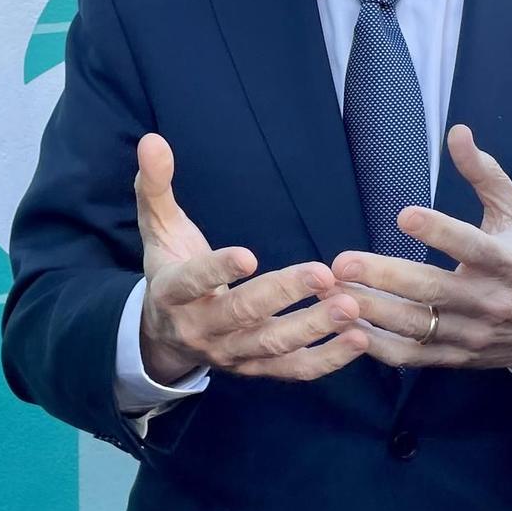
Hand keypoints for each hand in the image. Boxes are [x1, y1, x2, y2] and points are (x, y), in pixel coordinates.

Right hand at [135, 133, 367, 384]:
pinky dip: (327, 360)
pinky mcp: (255, 369)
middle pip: (242, 314)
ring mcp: (229, 353)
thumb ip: (155, 185)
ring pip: (272, 345)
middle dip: (283, 295)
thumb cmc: (169, 268)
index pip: (192, 281)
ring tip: (350, 306)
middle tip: (323, 274)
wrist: (163, 336)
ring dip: (313, 327)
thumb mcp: (157, 228)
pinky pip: (292, 370)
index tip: (249, 255)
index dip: (218, 270)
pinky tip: (359, 339)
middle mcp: (199, 328)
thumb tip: (152, 140)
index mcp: (172, 292)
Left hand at [331, 125, 511, 373]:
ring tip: (333, 293)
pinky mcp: (456, 357)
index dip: (440, 231)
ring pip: (416, 326)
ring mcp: (471, 333)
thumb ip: (484, 173)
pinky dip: (379, 347)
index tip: (404, 214)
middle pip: (432, 290)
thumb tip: (457, 132)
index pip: (471, 246)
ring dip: (372, 312)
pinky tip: (348, 328)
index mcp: (506, 261)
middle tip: (343, 262)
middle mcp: (489, 301)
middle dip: (385, 277)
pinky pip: (412, 357)